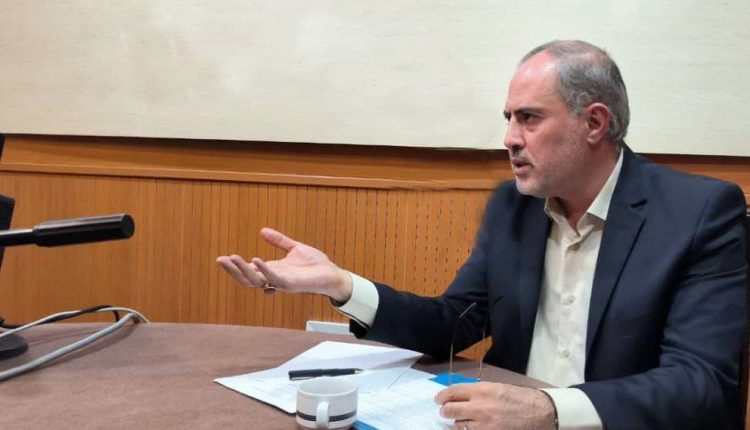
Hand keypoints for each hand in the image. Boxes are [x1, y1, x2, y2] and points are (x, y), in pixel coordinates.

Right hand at [215, 227, 352, 301]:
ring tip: (231, 258)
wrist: (333, 274)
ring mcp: (281, 283)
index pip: (249, 270)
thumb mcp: (295, 248)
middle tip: (219, 260)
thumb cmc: (316, 265)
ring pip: (256, 280)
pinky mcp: (291, 284)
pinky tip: (255, 259)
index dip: (235, 266)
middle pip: (247, 278)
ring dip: (242, 270)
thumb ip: (279, 241)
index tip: (222, 258)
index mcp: (273, 270)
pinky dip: (263, 269)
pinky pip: (273, 278)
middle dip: (233, 271)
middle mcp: (274, 279)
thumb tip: (262, 231)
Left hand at [435, 382, 555, 429]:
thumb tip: (460, 396)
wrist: (541, 413)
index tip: (438, 400)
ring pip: (458, 426)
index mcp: (482, 390)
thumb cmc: (520, 398)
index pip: (452, 392)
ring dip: (457, 424)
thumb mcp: (498, 388)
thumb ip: (478, 392)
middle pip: (450, 410)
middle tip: (447, 411)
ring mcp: (484, 425)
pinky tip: (470, 428)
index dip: (441, 396)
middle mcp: (480, 407)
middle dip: (446, 411)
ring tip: (461, 421)